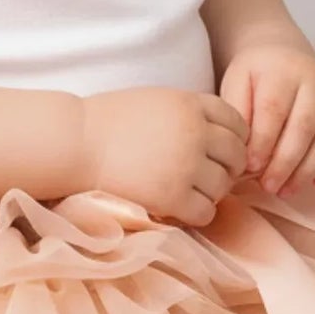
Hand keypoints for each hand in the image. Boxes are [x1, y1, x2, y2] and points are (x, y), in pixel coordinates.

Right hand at [80, 85, 250, 228]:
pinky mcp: (172, 196)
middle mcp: (195, 132)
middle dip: (227, 168)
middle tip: (208, 176)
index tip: (220, 150)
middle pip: (237, 155)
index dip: (234, 138)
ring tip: (190, 192)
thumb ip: (188, 112)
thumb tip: (217, 135)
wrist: (77, 143)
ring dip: (212, 193)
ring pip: (224, 186)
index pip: (237, 121)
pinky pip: (206, 212)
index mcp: (190, 104)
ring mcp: (186, 165)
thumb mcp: (156, 100)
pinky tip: (179, 207)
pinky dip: (197, 213)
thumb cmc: (109, 120)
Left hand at [219, 41, 314, 197]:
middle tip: (268, 186)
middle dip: (285, 163)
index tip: (250, 167)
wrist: (284, 59)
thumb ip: (236, 113)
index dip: (263, 142)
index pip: (274, 109)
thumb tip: (240, 152)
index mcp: (283, 71)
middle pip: (304, 127)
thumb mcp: (236, 84)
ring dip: (308, 170)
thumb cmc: (256, 78)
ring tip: (286, 190)